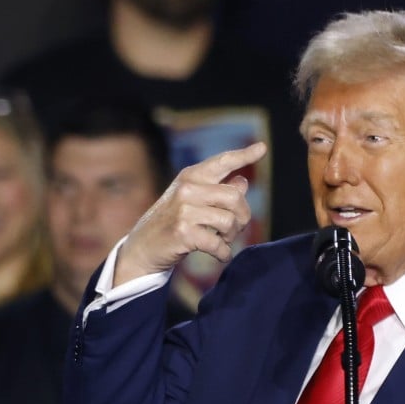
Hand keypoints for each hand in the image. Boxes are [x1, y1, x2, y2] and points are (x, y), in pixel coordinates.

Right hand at [114, 141, 267, 285]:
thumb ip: (217, 191)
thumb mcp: (192, 201)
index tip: (262, 148)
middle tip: (234, 230)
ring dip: (231, 236)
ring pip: (229, 221)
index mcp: (191, 176)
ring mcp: (184, 210)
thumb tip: (242, 182)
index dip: (244, 155)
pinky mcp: (183, 232)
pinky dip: (224, 253)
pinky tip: (221, 255)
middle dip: (242, 217)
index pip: (222, 162)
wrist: (142, 247)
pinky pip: (218, 243)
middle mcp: (187, 188)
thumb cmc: (171, 223)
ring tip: (223, 241)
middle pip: (235, 197)